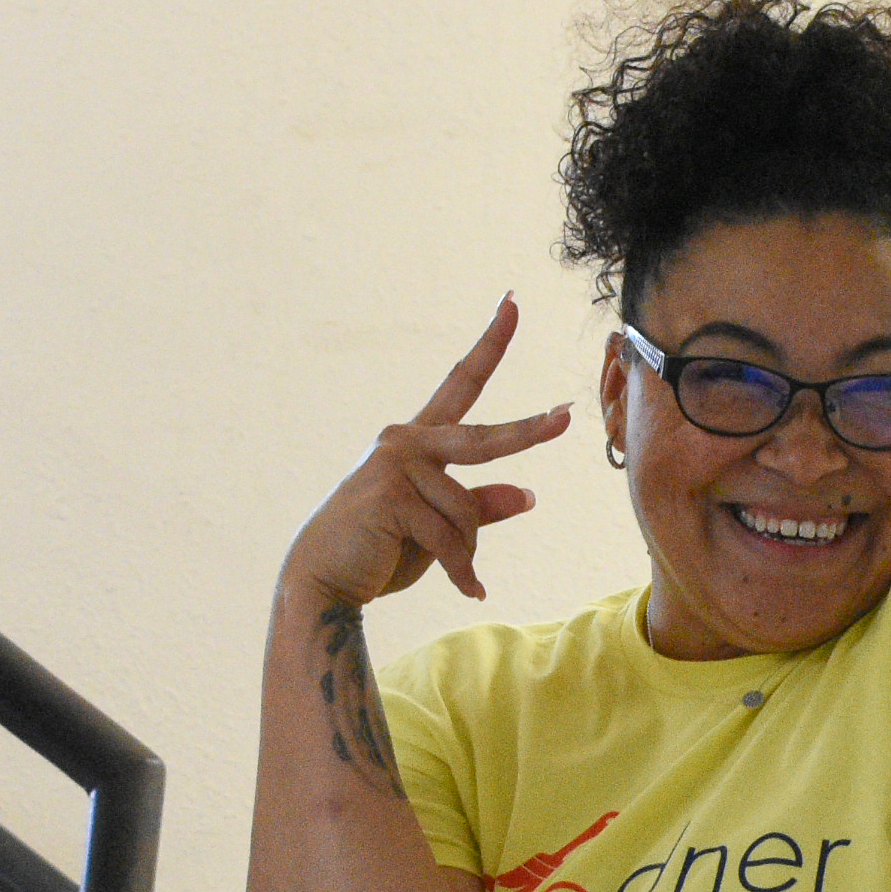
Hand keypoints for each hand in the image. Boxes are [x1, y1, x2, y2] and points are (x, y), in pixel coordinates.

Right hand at [283, 298, 568, 608]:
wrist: (323, 581)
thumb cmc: (378, 552)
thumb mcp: (437, 529)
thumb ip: (478, 508)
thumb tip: (529, 494)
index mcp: (416, 439)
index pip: (461, 384)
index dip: (489, 344)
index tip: (512, 303)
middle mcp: (404, 440)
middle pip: (483, 438)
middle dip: (528, 431)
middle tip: (567, 418)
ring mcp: (395, 465)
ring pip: (466, 509)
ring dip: (468, 551)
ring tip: (460, 574)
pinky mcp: (392, 496)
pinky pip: (451, 536)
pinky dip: (462, 569)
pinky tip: (468, 589)